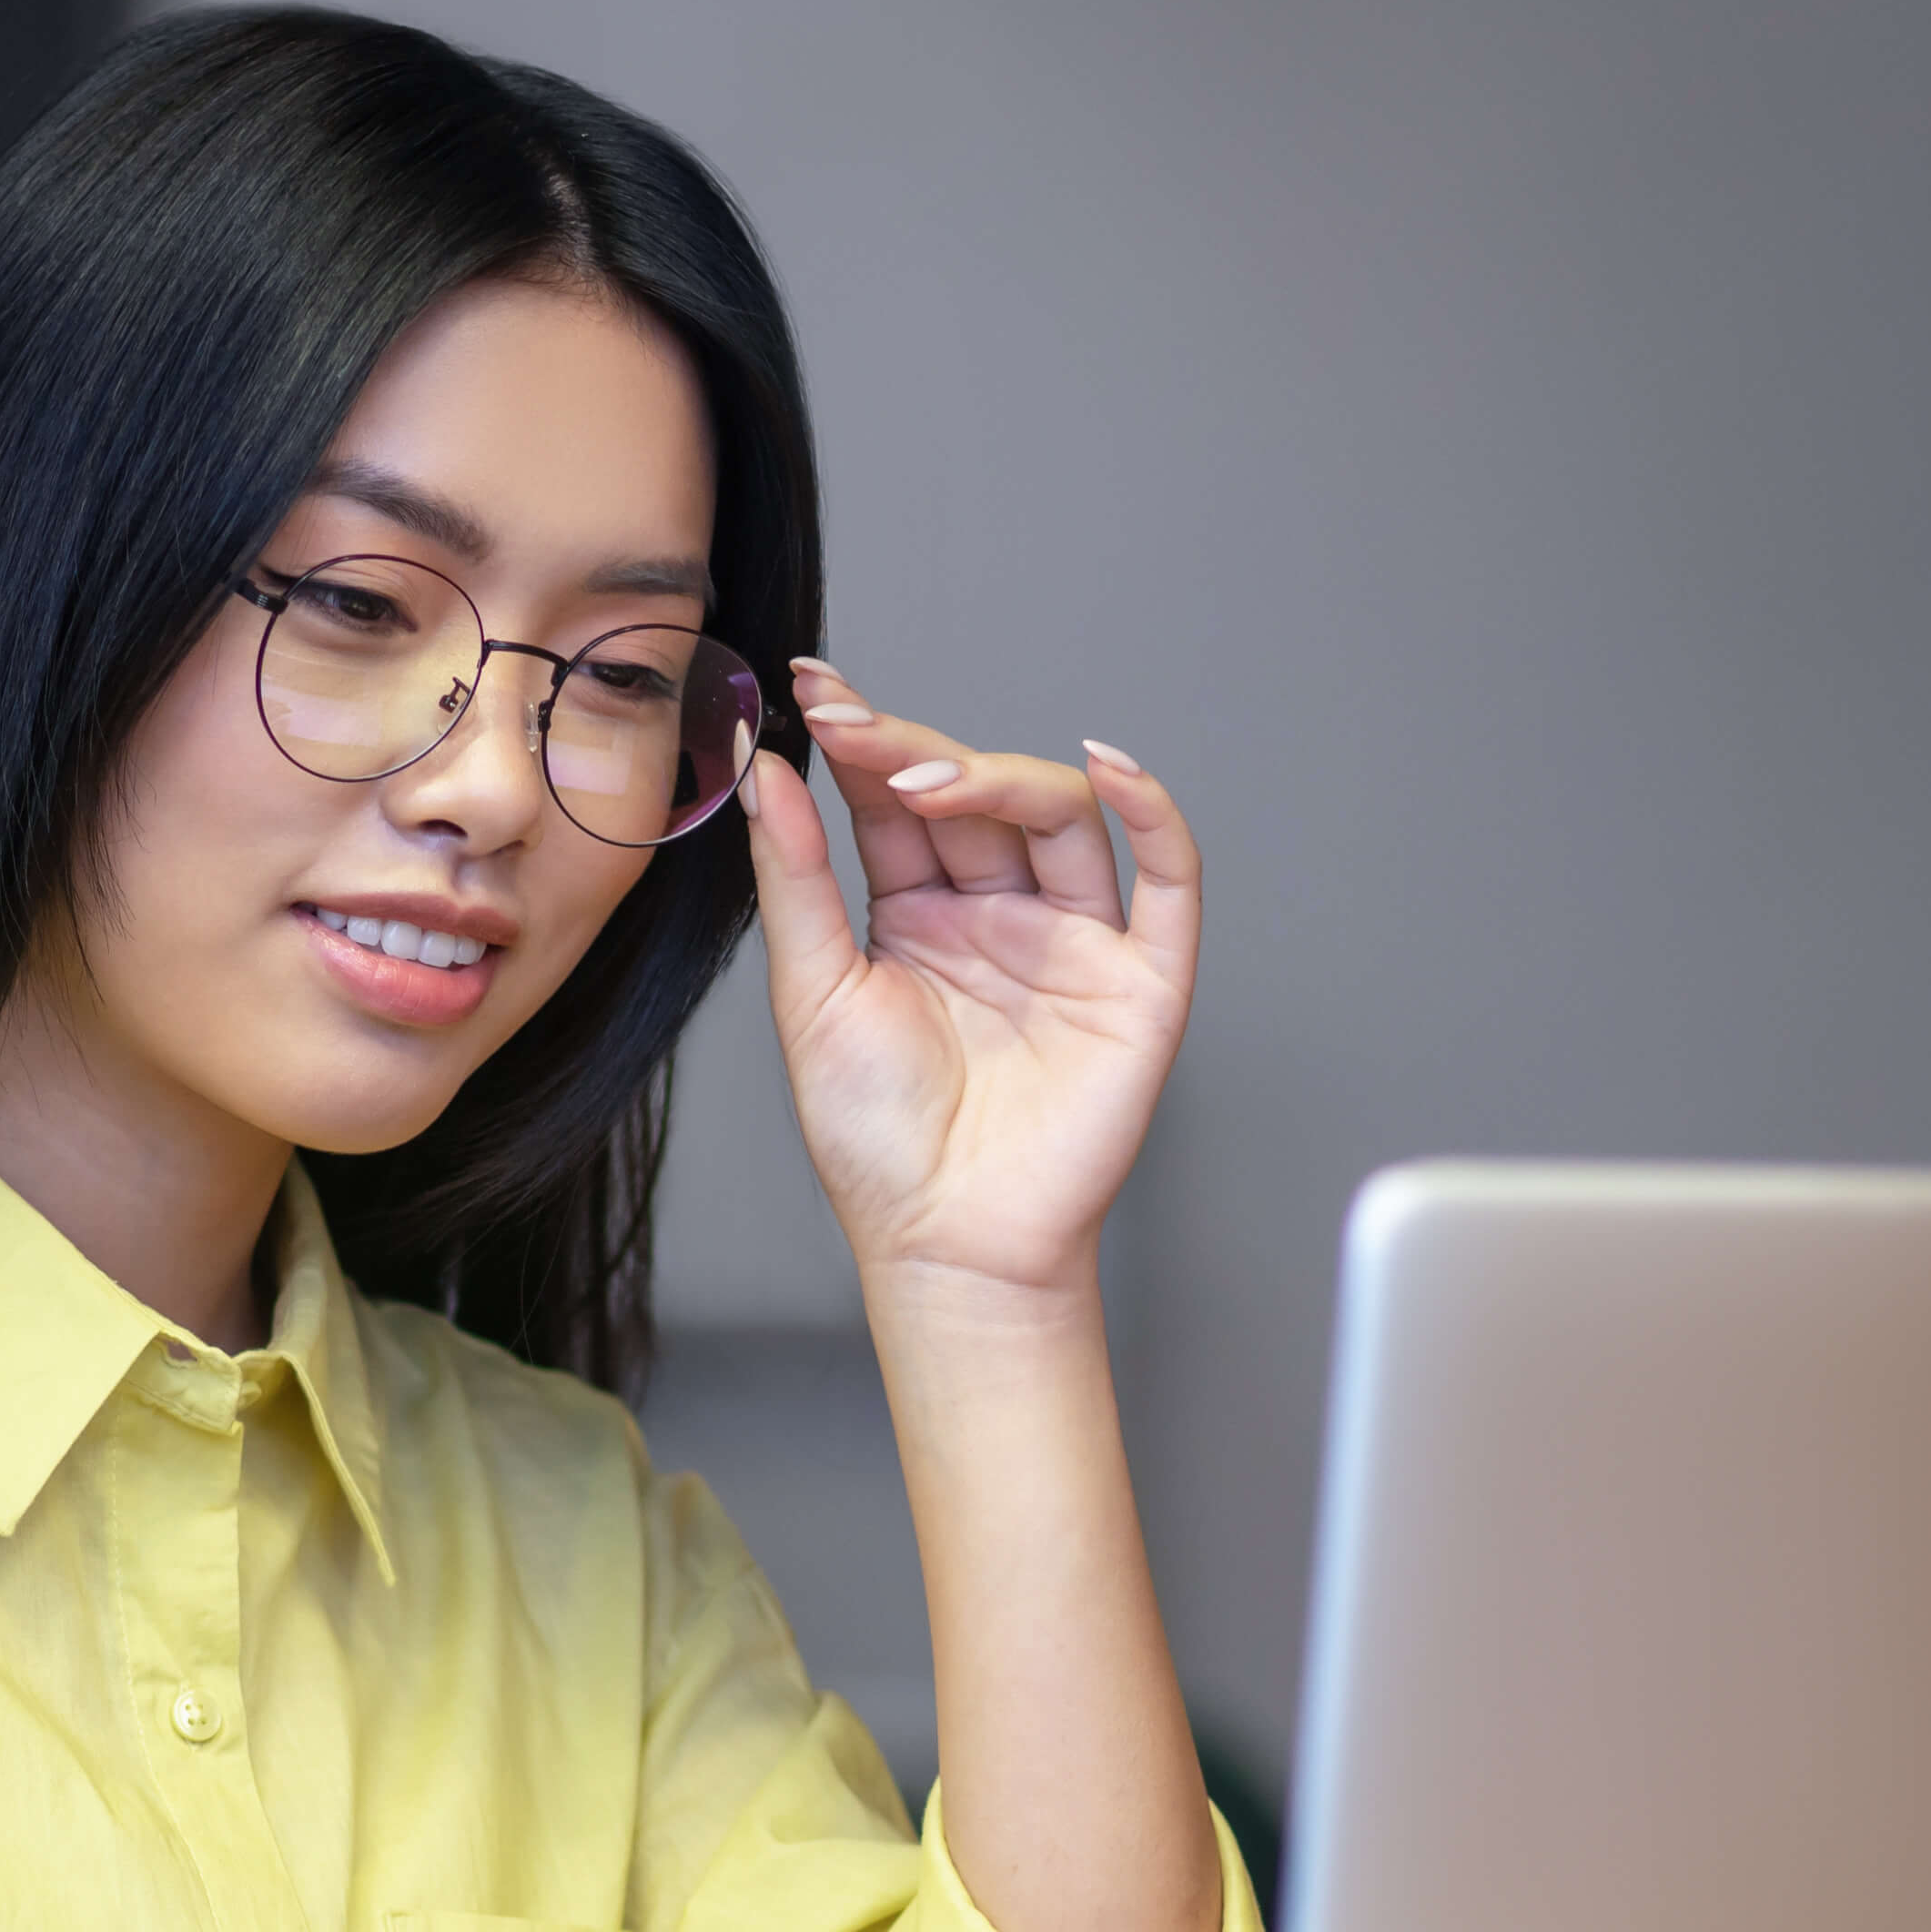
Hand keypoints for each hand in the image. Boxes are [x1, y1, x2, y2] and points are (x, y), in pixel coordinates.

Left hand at [743, 662, 1204, 1302]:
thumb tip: (762, 767)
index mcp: (920, 913)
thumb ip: (795, 877)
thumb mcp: (813, 993)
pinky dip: (1153, 814)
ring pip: (1058, 817)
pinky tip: (1108, 765)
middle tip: (847, 718)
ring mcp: (1074, 941)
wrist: (943, 1242)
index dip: (863, 742)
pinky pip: (1167, 880)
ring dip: (997, 778)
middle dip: (911, 750)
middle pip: (974, 795)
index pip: (897, 802)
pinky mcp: (1140, 981)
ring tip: (924, 779)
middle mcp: (1000, 913)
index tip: (811, 689)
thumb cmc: (876, 1141)